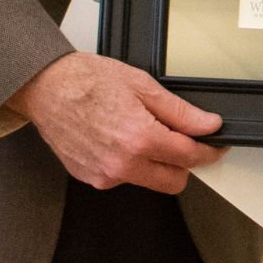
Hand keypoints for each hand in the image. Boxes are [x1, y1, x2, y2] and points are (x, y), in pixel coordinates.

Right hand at [8, 52, 224, 195]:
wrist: (47, 88)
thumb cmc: (87, 81)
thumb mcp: (143, 86)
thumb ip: (180, 111)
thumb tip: (207, 124)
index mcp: (139, 139)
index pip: (189, 157)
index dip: (209, 151)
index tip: (215, 145)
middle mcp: (122, 165)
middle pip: (174, 182)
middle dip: (184, 163)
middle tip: (182, 140)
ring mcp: (104, 176)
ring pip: (149, 181)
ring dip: (155, 163)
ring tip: (140, 130)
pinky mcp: (90, 178)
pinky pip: (123, 177)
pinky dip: (130, 163)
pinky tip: (118, 137)